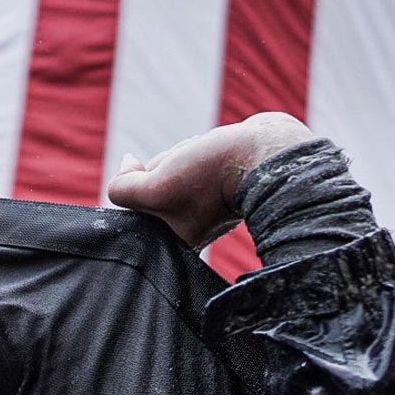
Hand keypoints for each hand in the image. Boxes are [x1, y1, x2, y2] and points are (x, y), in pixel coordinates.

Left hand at [106, 112, 313, 248]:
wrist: (271, 153)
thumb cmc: (213, 175)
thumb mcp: (156, 186)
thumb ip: (123, 187)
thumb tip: (126, 164)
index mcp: (174, 244)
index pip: (136, 207)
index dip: (146, 185)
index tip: (170, 182)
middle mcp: (189, 232)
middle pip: (152, 186)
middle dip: (164, 167)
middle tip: (192, 171)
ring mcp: (204, 209)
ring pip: (170, 168)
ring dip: (180, 155)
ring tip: (206, 160)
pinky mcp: (217, 186)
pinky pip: (190, 160)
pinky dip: (196, 149)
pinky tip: (215, 152)